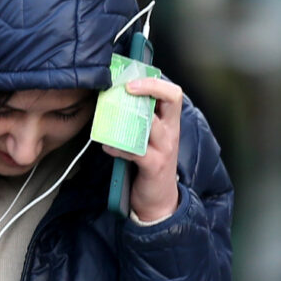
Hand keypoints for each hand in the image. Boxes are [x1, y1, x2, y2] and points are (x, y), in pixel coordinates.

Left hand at [118, 74, 187, 224]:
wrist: (159, 200)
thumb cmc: (151, 165)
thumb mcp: (149, 139)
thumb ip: (139, 121)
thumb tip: (114, 99)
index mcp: (169, 123)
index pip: (173, 93)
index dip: (155, 82)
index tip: (133, 80)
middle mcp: (170, 132)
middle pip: (170, 100)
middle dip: (148, 88)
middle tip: (125, 87)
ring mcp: (164, 148)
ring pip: (150, 124)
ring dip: (127, 117)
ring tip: (109, 115)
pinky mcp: (153, 165)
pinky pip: (135, 151)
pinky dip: (118, 146)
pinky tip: (107, 146)